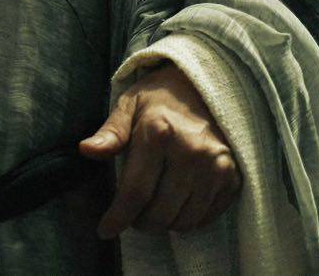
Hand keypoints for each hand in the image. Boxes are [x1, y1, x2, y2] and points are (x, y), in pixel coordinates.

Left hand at [78, 62, 240, 237]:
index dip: (118, 217)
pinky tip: (176, 206)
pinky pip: (205, 218)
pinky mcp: (233, 177)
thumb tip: (86, 150)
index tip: (105, 230)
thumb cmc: (159, 100)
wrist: (205, 89)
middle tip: (132, 214)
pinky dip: (187, 220)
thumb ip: (110, 133)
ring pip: (183, 221)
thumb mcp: (129, 106)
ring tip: (153, 209)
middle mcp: (191, 151)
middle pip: (160, 212)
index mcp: (159, 132)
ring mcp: (216, 166)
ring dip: (164, 224)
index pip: (135, 191)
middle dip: (139, 222)